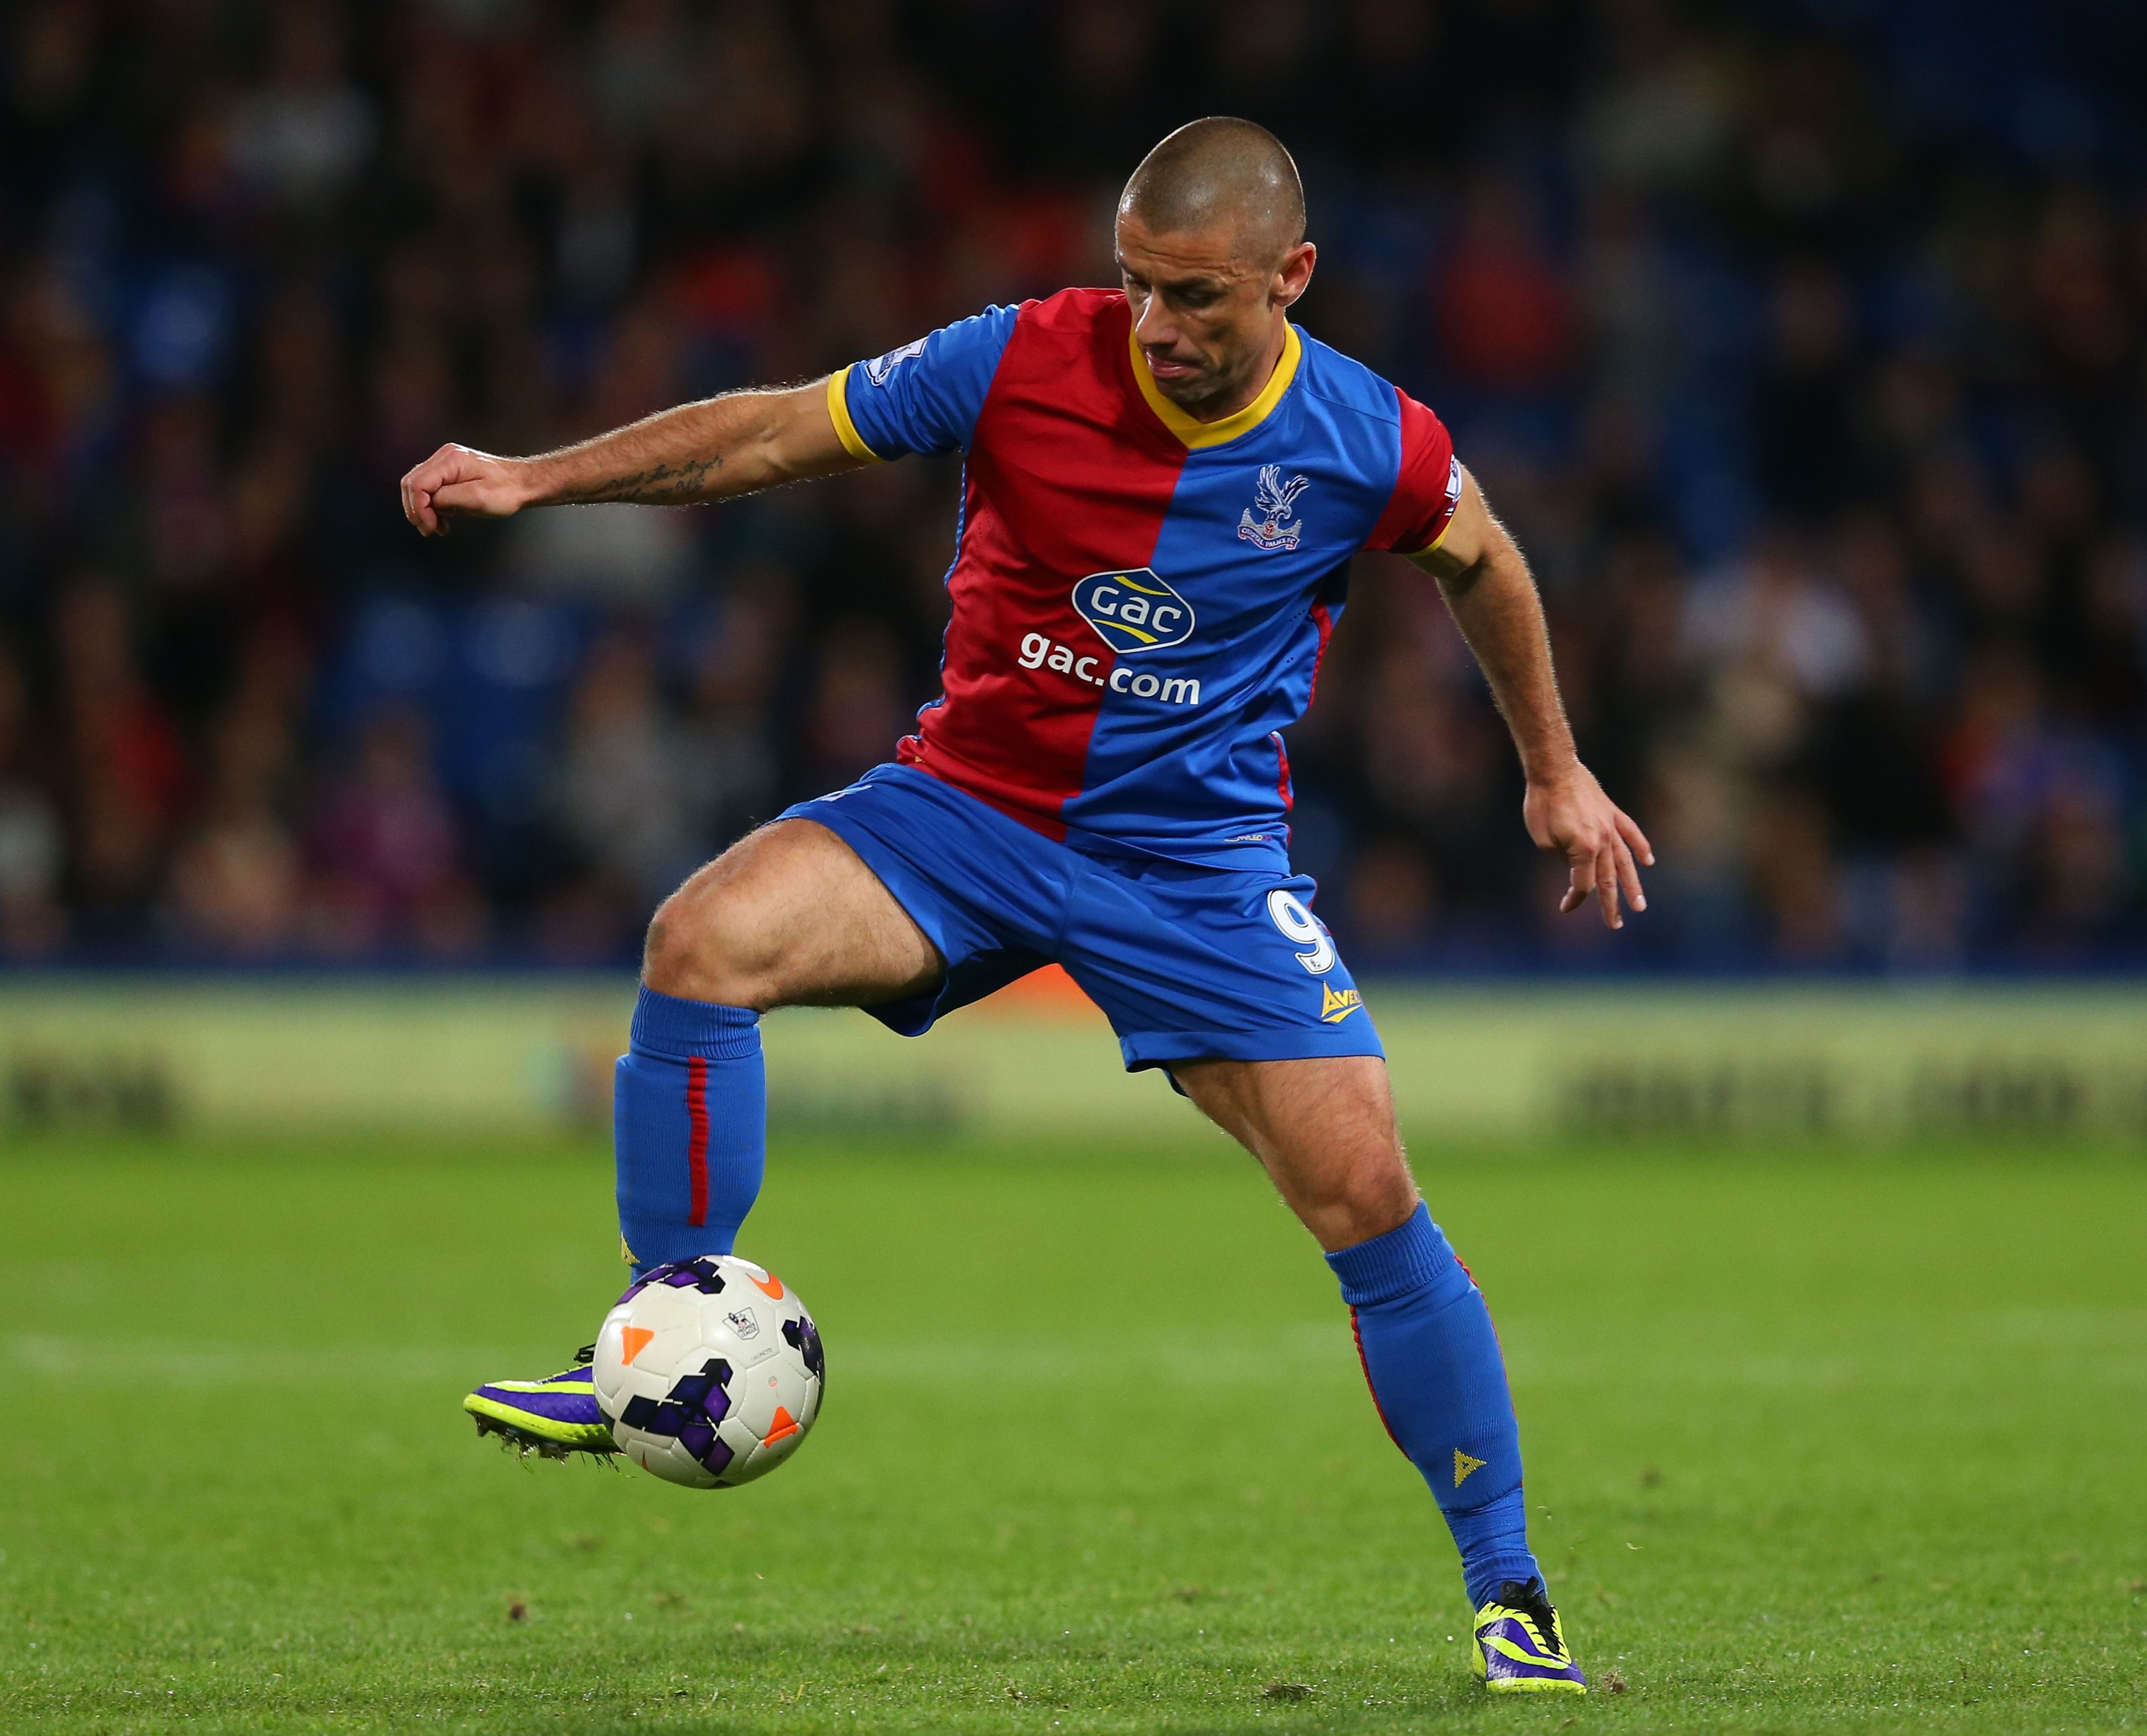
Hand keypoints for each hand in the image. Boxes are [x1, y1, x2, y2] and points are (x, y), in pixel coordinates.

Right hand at [399, 444, 532, 536]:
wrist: (523, 484)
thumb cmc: (506, 491)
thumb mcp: (477, 498)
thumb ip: (447, 498)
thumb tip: (428, 503)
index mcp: (450, 460)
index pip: (417, 483)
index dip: (418, 508)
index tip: (430, 528)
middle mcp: (444, 457)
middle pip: (412, 483)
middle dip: (417, 510)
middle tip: (429, 530)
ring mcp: (446, 463)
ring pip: (418, 487)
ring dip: (423, 510)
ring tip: (438, 527)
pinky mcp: (450, 472)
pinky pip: (430, 488)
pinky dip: (432, 506)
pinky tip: (443, 519)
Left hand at [1523, 760, 1654, 930]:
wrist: (1553, 769)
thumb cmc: (1542, 804)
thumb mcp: (1543, 839)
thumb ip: (1561, 857)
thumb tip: (1574, 864)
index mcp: (1583, 850)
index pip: (1583, 884)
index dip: (1575, 899)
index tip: (1564, 908)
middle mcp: (1602, 841)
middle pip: (1608, 880)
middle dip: (1611, 905)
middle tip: (1615, 925)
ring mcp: (1610, 826)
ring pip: (1625, 861)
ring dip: (1632, 885)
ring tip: (1640, 905)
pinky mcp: (1612, 812)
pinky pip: (1631, 832)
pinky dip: (1641, 847)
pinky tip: (1648, 861)